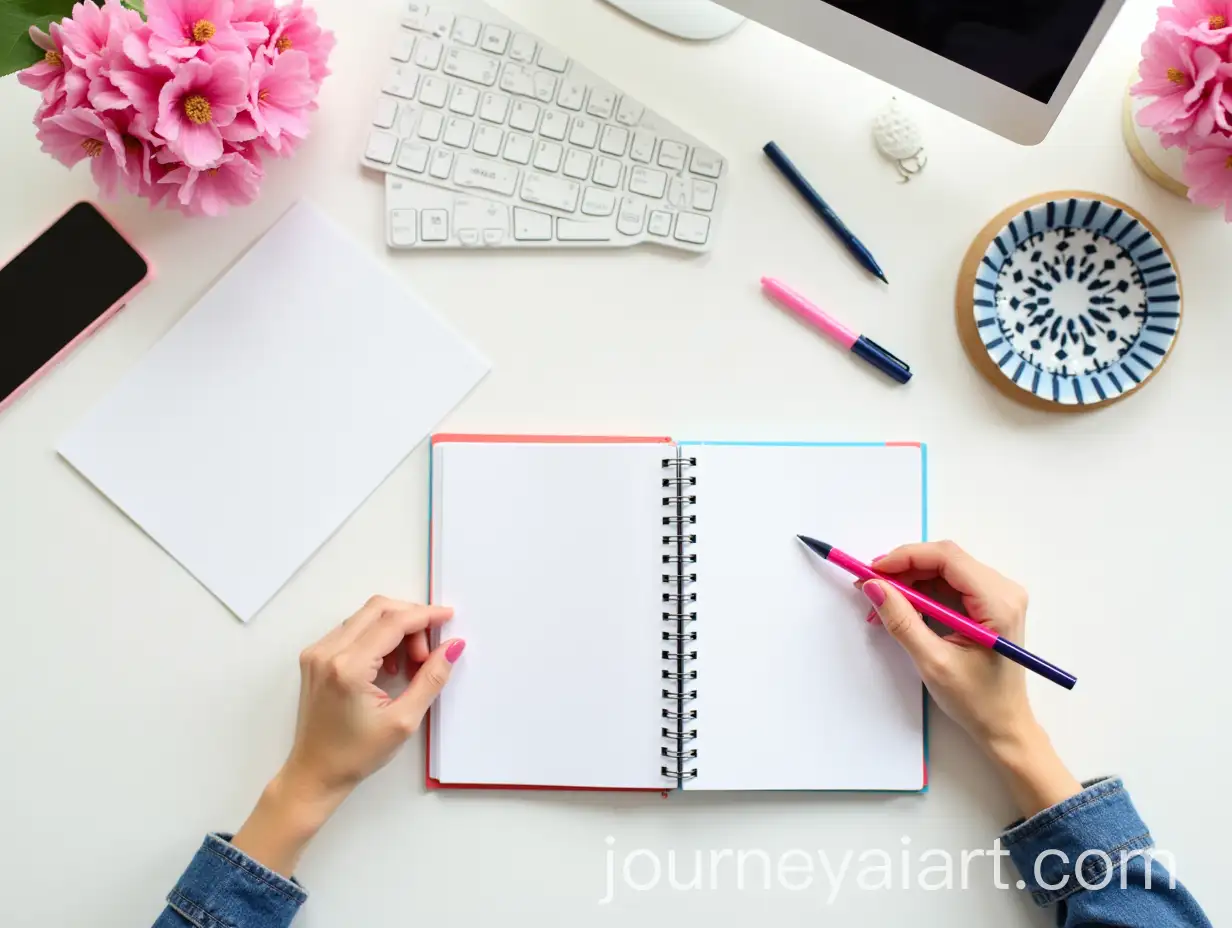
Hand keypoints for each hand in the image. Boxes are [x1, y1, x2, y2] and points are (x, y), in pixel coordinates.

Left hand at [233, 597, 463, 874]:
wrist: (315, 773)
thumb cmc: (355, 755)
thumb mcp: (403, 721)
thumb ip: (431, 678)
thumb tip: (453, 646)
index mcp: (348, 668)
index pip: (393, 622)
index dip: (425, 615)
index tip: (448, 617)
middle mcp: (327, 652)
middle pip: (378, 609)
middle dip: (411, 620)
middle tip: (428, 651)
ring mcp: (317, 652)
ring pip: (365, 616)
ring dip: (394, 628)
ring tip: (409, 664)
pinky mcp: (314, 657)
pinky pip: (352, 629)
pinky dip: (377, 636)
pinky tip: (388, 664)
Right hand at [861, 542, 1080, 815]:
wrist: (1004, 725)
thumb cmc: (976, 701)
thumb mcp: (932, 662)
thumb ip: (902, 621)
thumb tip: (873, 587)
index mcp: (998, 602)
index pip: (947, 558)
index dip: (905, 557)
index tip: (872, 571)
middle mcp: (1004, 590)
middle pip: (945, 560)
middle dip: (903, 570)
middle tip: (870, 587)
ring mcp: (998, 596)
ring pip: (944, 570)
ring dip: (909, 582)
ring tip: (881, 604)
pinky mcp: (989, 604)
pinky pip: (949, 584)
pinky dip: (921, 593)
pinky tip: (901, 610)